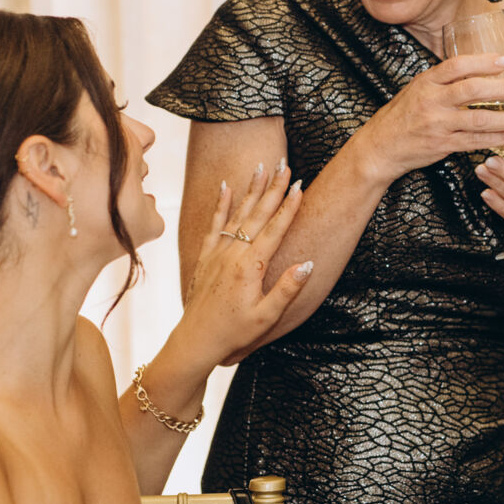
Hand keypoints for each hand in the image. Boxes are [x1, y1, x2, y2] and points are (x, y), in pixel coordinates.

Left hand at [177, 161, 311, 366]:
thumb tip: (307, 263)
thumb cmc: (234, 331)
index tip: (300, 186)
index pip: (274, 229)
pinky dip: (221, 204)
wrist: (196, 338)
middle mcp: (233, 253)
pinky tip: (226, 187)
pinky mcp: (206, 256)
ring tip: (261, 167)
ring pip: (238, 213)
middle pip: (258, 214)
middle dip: (273, 188)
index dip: (289, 207)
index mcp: (250, 266)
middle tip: (285, 166)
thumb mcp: (267, 316)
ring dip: (251, 189)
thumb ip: (287, 289)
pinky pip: (214, 223)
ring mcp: (218, 252)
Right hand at [347, 53, 503, 183]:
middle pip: (472, 90)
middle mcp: (432, 101)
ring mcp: (438, 124)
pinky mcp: (442, 145)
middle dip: (502, 89)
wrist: (381, 146)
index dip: (482, 62)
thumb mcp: (417, 89)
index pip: (456, 66)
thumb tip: (475, 68)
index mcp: (426, 82)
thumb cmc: (402, 116)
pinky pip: (474, 141)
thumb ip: (442, 80)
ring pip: (478, 119)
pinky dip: (495, 139)